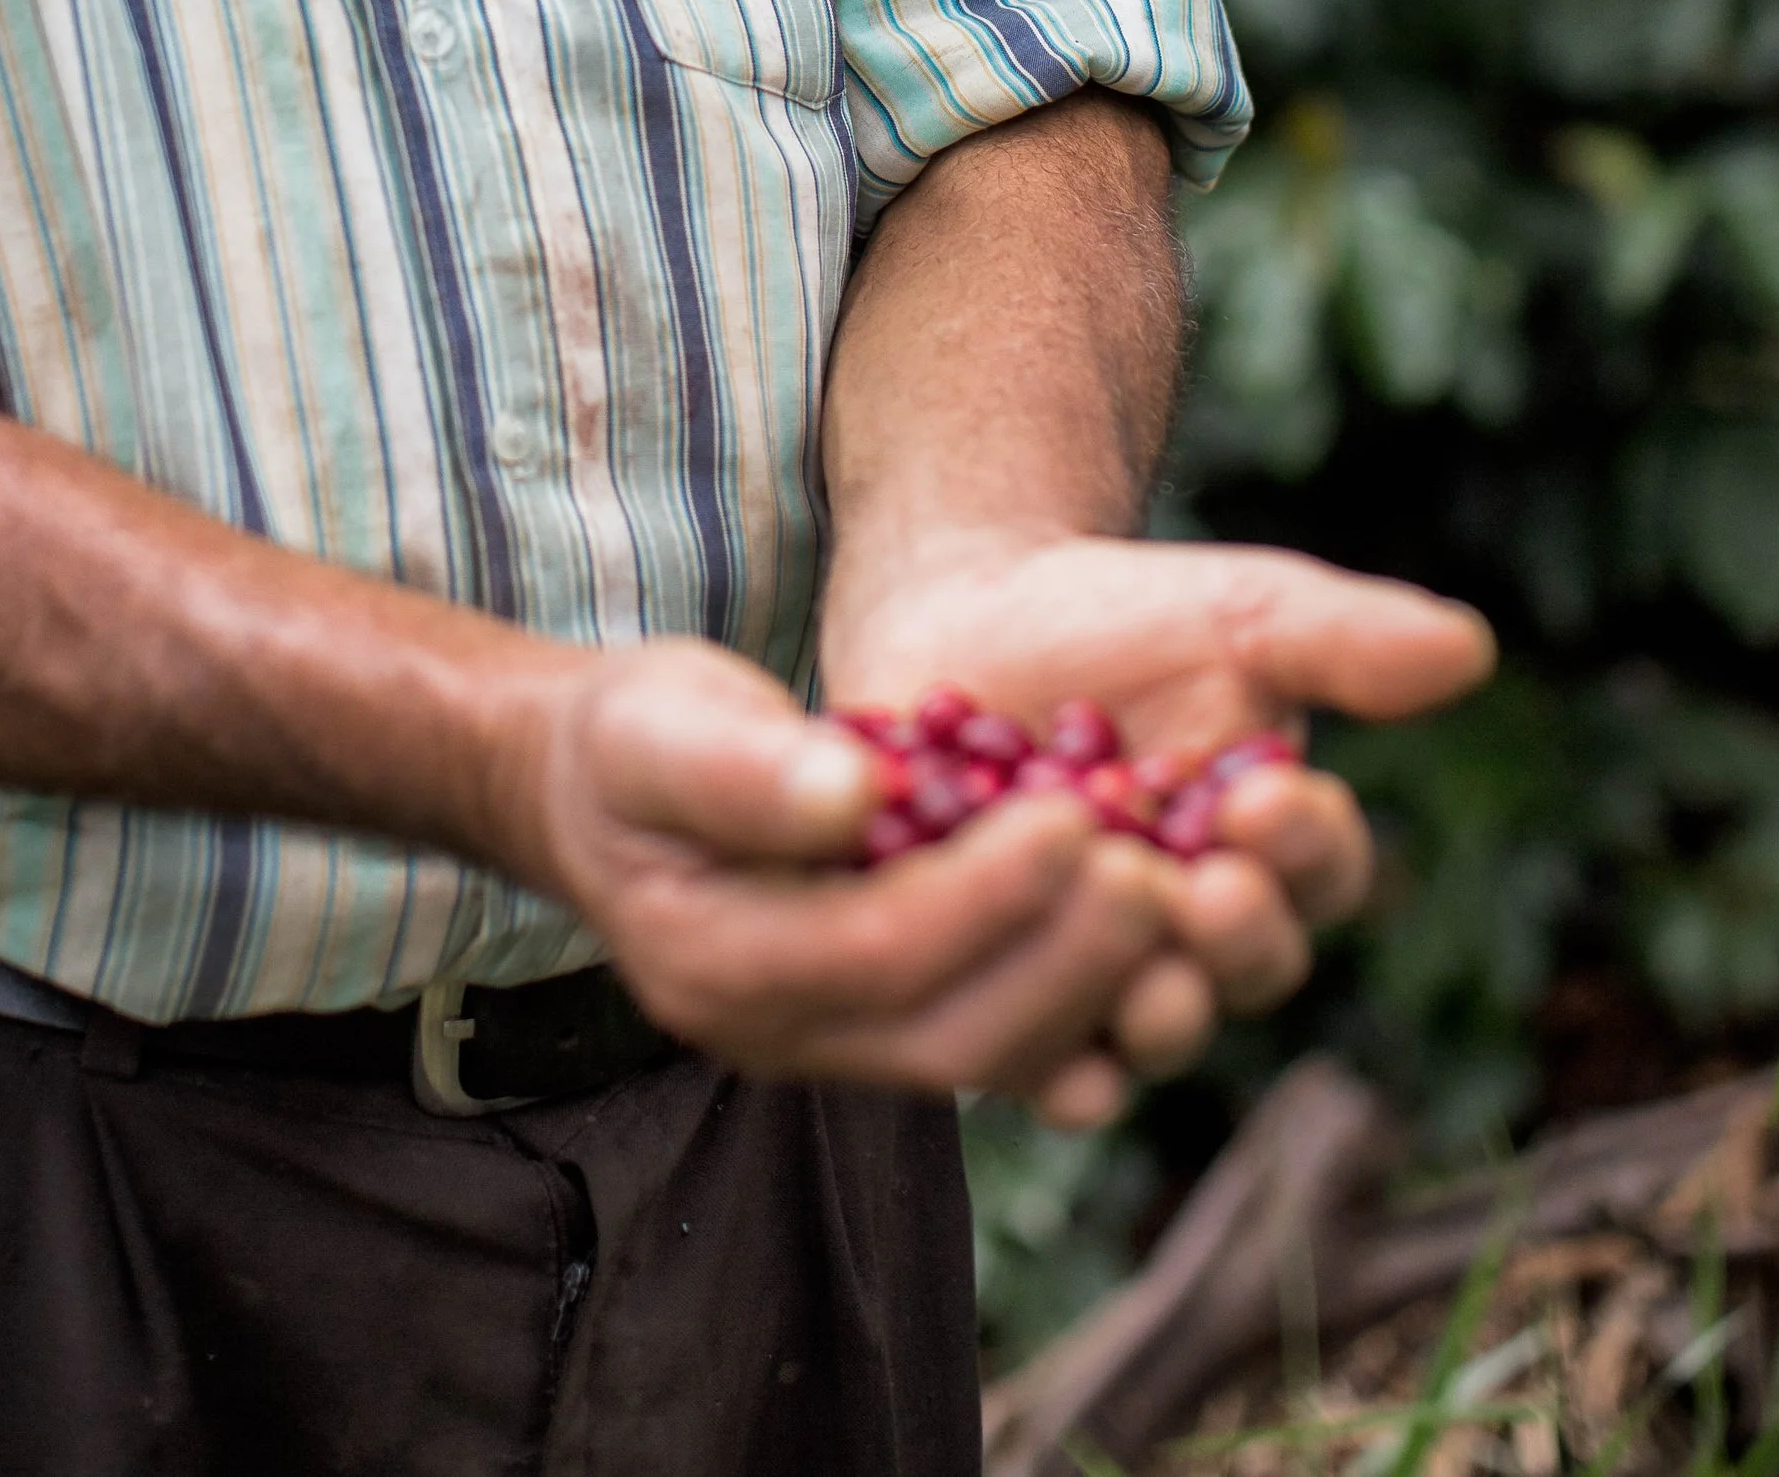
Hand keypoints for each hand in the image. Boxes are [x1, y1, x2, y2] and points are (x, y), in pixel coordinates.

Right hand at [497, 635, 1177, 1093]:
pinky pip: (999, 1042)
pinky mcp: (889, 1028)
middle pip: (952, 1033)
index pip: (873, 949)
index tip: (1070, 815)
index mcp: (715, 960)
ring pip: (991, 1056)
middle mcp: (779, 1035)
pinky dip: (1082, 1002)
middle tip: (1162, 875)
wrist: (601, 796)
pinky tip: (1152, 940)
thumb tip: (852, 794)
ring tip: (1177, 898)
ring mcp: (837, 1048)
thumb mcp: (660, 720)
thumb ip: (745, 763)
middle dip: (1067, 959)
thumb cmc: (629, 742)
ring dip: (1094, 989)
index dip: (981, 892)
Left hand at [820, 538, 1493, 1114]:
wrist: (972, 615)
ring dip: (1141, 998)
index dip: (1304, 846)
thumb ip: (1341, 638)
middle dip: (1232, 939)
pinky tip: (1037, 1060)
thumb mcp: (1237, 612)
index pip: (1322, 872)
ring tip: (1111, 933)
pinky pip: (1025, 1060)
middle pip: (1242, 972)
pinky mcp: (999, 989)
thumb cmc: (1127, 618)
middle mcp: (1200, 941)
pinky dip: (1037, 1064)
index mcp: (1276, 857)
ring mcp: (1098, 975)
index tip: (1267, 796)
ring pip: (1140, 1030)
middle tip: (1203, 892)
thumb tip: (1466, 643)